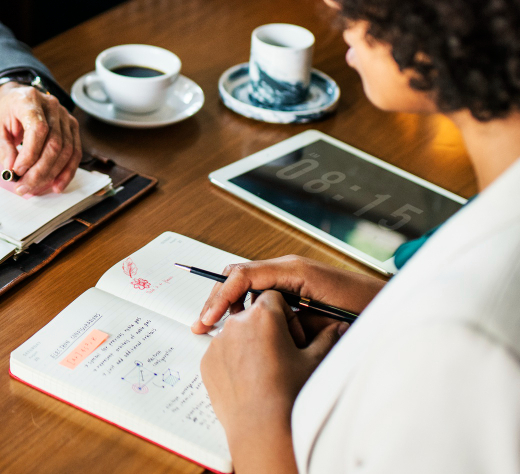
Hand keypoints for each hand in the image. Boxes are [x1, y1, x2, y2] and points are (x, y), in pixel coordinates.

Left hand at [0, 82, 81, 195]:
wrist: (14, 100)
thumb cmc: (5, 113)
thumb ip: (3, 149)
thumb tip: (12, 170)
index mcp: (29, 100)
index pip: (38, 128)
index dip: (30, 154)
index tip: (17, 170)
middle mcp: (51, 105)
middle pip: (54, 143)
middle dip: (40, 171)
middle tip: (24, 186)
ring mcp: (64, 115)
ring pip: (66, 150)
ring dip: (52, 174)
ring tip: (35, 187)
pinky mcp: (71, 126)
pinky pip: (75, 152)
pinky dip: (67, 171)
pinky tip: (57, 184)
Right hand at [191, 255, 383, 337]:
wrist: (393, 307)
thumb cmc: (367, 311)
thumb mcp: (325, 320)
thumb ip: (290, 317)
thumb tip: (258, 322)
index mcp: (293, 270)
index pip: (243, 275)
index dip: (221, 297)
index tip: (208, 318)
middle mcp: (288, 268)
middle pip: (238, 275)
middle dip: (217, 299)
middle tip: (202, 324)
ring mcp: (291, 275)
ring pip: (246, 284)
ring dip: (230, 304)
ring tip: (215, 327)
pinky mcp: (295, 286)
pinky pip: (260, 292)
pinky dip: (246, 306)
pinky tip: (241, 326)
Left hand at [200, 291, 345, 473]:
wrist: (263, 429)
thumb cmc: (290, 395)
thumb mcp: (314, 362)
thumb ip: (327, 337)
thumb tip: (340, 326)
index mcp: (263, 315)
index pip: (273, 298)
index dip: (286, 316)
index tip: (292, 338)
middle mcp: (236, 323)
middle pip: (253, 314)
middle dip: (266, 329)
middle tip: (280, 356)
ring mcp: (218, 342)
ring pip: (236, 333)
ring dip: (249, 344)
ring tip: (265, 371)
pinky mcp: (207, 361)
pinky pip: (222, 352)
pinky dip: (233, 360)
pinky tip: (249, 381)